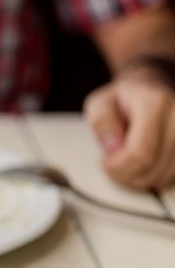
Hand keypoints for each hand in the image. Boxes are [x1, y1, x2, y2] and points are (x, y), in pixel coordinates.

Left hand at [84, 73, 174, 189]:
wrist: (151, 89)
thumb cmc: (122, 99)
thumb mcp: (100, 103)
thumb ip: (102, 123)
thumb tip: (114, 149)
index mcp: (155, 103)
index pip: (141, 151)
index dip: (120, 166)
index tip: (105, 162)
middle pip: (153, 167)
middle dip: (126, 174)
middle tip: (112, 164)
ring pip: (164, 176)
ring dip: (139, 178)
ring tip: (126, 162)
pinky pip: (172, 177)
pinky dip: (153, 178)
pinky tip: (142, 165)